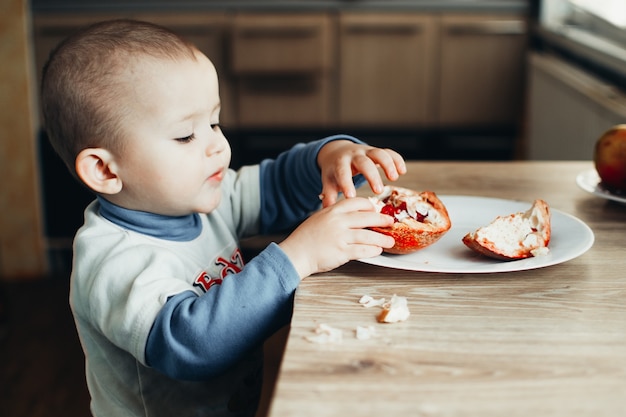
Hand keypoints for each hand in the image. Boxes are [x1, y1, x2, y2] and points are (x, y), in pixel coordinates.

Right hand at [278, 197, 394, 278]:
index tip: (375, 209)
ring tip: (390, 240)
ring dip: (382, 238)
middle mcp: (338, 221)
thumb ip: (334, 216)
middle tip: (390, 222)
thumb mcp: (319, 219)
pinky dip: (373, 250)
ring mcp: (340, 236)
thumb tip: (352, 217)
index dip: (369, 205)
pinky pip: (363, 250)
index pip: (356, 202)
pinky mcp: (342, 252)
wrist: (295, 254)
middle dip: (382, 219)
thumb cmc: (305, 239)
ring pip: (368, 235)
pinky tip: (378, 250)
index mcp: (332, 211)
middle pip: (367, 217)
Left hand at [317, 140, 405, 206]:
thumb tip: (327, 211)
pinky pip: (389, 152)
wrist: (337, 152)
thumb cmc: (334, 171)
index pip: (342, 172)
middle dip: (371, 176)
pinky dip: (396, 160)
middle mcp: (354, 155)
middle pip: (364, 162)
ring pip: (379, 153)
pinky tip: (402, 171)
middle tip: (378, 191)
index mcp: (340, 163)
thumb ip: (328, 195)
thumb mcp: (329, 181)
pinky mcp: (377, 151)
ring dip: (388, 164)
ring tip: (394, 178)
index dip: (346, 184)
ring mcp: (367, 151)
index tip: (351, 197)